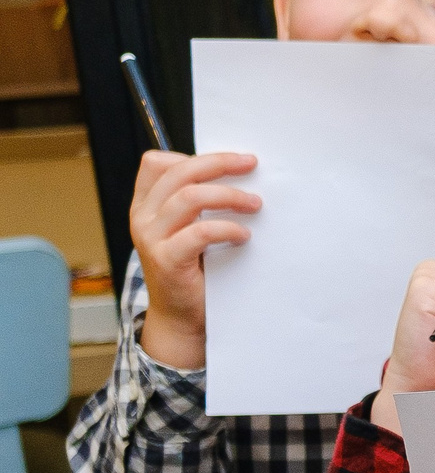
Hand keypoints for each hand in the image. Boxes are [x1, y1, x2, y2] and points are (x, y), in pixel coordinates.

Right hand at [130, 149, 260, 368]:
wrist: (182, 316)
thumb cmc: (194, 268)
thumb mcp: (189, 228)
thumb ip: (198, 203)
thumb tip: (240, 172)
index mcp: (146, 204)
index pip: (157, 163)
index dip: (195, 156)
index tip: (232, 161)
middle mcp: (143, 217)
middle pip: (179, 173)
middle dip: (220, 163)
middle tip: (252, 165)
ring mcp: (151, 238)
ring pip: (190, 198)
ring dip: (230, 196)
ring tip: (255, 204)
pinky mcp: (167, 260)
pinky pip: (200, 232)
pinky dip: (228, 228)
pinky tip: (244, 235)